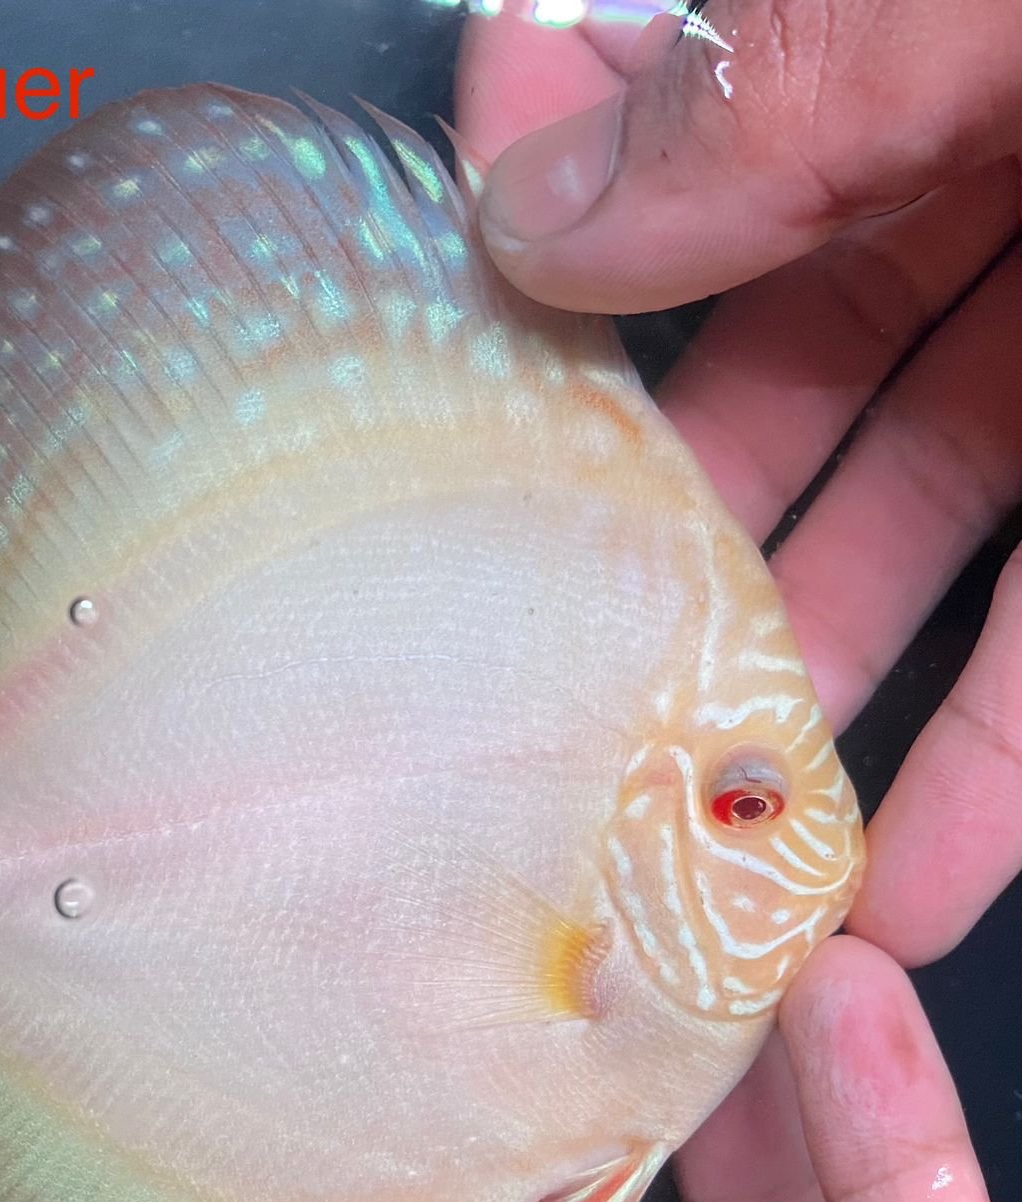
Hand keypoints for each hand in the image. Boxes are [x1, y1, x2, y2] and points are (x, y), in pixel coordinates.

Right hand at [456, 0, 1021, 965]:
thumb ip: (776, 86)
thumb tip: (529, 201)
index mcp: (914, 63)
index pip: (692, 206)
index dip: (565, 316)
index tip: (468, 459)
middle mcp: (994, 197)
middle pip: (784, 413)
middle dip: (675, 567)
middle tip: (562, 699)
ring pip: (916, 547)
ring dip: (812, 709)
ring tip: (705, 844)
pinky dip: (988, 773)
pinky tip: (907, 883)